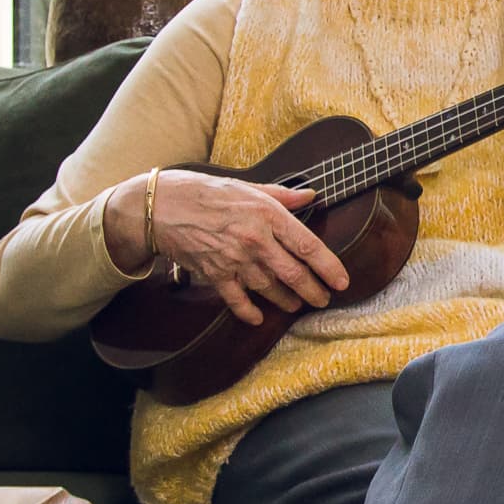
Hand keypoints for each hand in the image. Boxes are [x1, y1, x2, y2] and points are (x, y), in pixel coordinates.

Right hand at [111, 170, 352, 325]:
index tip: (342, 281)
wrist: (160, 207)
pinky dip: (250, 312)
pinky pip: (237, 300)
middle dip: (314, 291)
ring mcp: (235, 260)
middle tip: (324, 300)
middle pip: (294, 274)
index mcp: (267, 215)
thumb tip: (311, 195)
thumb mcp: (248, 186)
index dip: (329, 267)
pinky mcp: (215, 274)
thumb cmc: (205, 192)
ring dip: (287, 301)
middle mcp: (256, 241)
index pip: (308, 245)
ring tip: (297, 305)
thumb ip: (282, 196)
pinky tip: (259, 317)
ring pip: (270, 289)